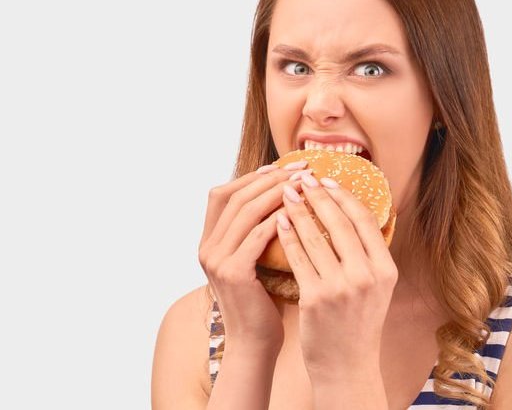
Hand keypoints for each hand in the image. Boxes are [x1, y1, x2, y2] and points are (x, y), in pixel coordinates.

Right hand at [197, 159, 309, 352]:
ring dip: (277, 192)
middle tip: (301, 168)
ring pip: (245, 211)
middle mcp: (206, 248)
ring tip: (305, 183)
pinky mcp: (232, 272)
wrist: (254, 344)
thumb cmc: (262, 304)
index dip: (251, 176)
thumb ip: (255, 234)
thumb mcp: (253, 262)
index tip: (282, 167)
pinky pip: (256, 235)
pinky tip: (299, 211)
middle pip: (234, 196)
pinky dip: (277, 219)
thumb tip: (282, 199)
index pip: (223, 194)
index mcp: (208, 242)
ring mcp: (216, 260)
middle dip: (269, 178)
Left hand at [274, 172, 397, 381]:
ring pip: (316, 237)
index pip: (365, 220)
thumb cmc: (357, 323)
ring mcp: (341, 288)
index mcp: (386, 269)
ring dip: (298, 211)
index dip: (344, 196)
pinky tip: (279, 221)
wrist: (346, 366)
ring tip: (285, 193)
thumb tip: (354, 212)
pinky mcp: (316, 299)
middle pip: (340, 223)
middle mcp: (367, 276)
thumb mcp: (376, 288)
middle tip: (302, 178)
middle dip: (318, 196)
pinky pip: (298, 258)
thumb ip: (368, 254)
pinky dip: (288, 236)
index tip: (328, 180)